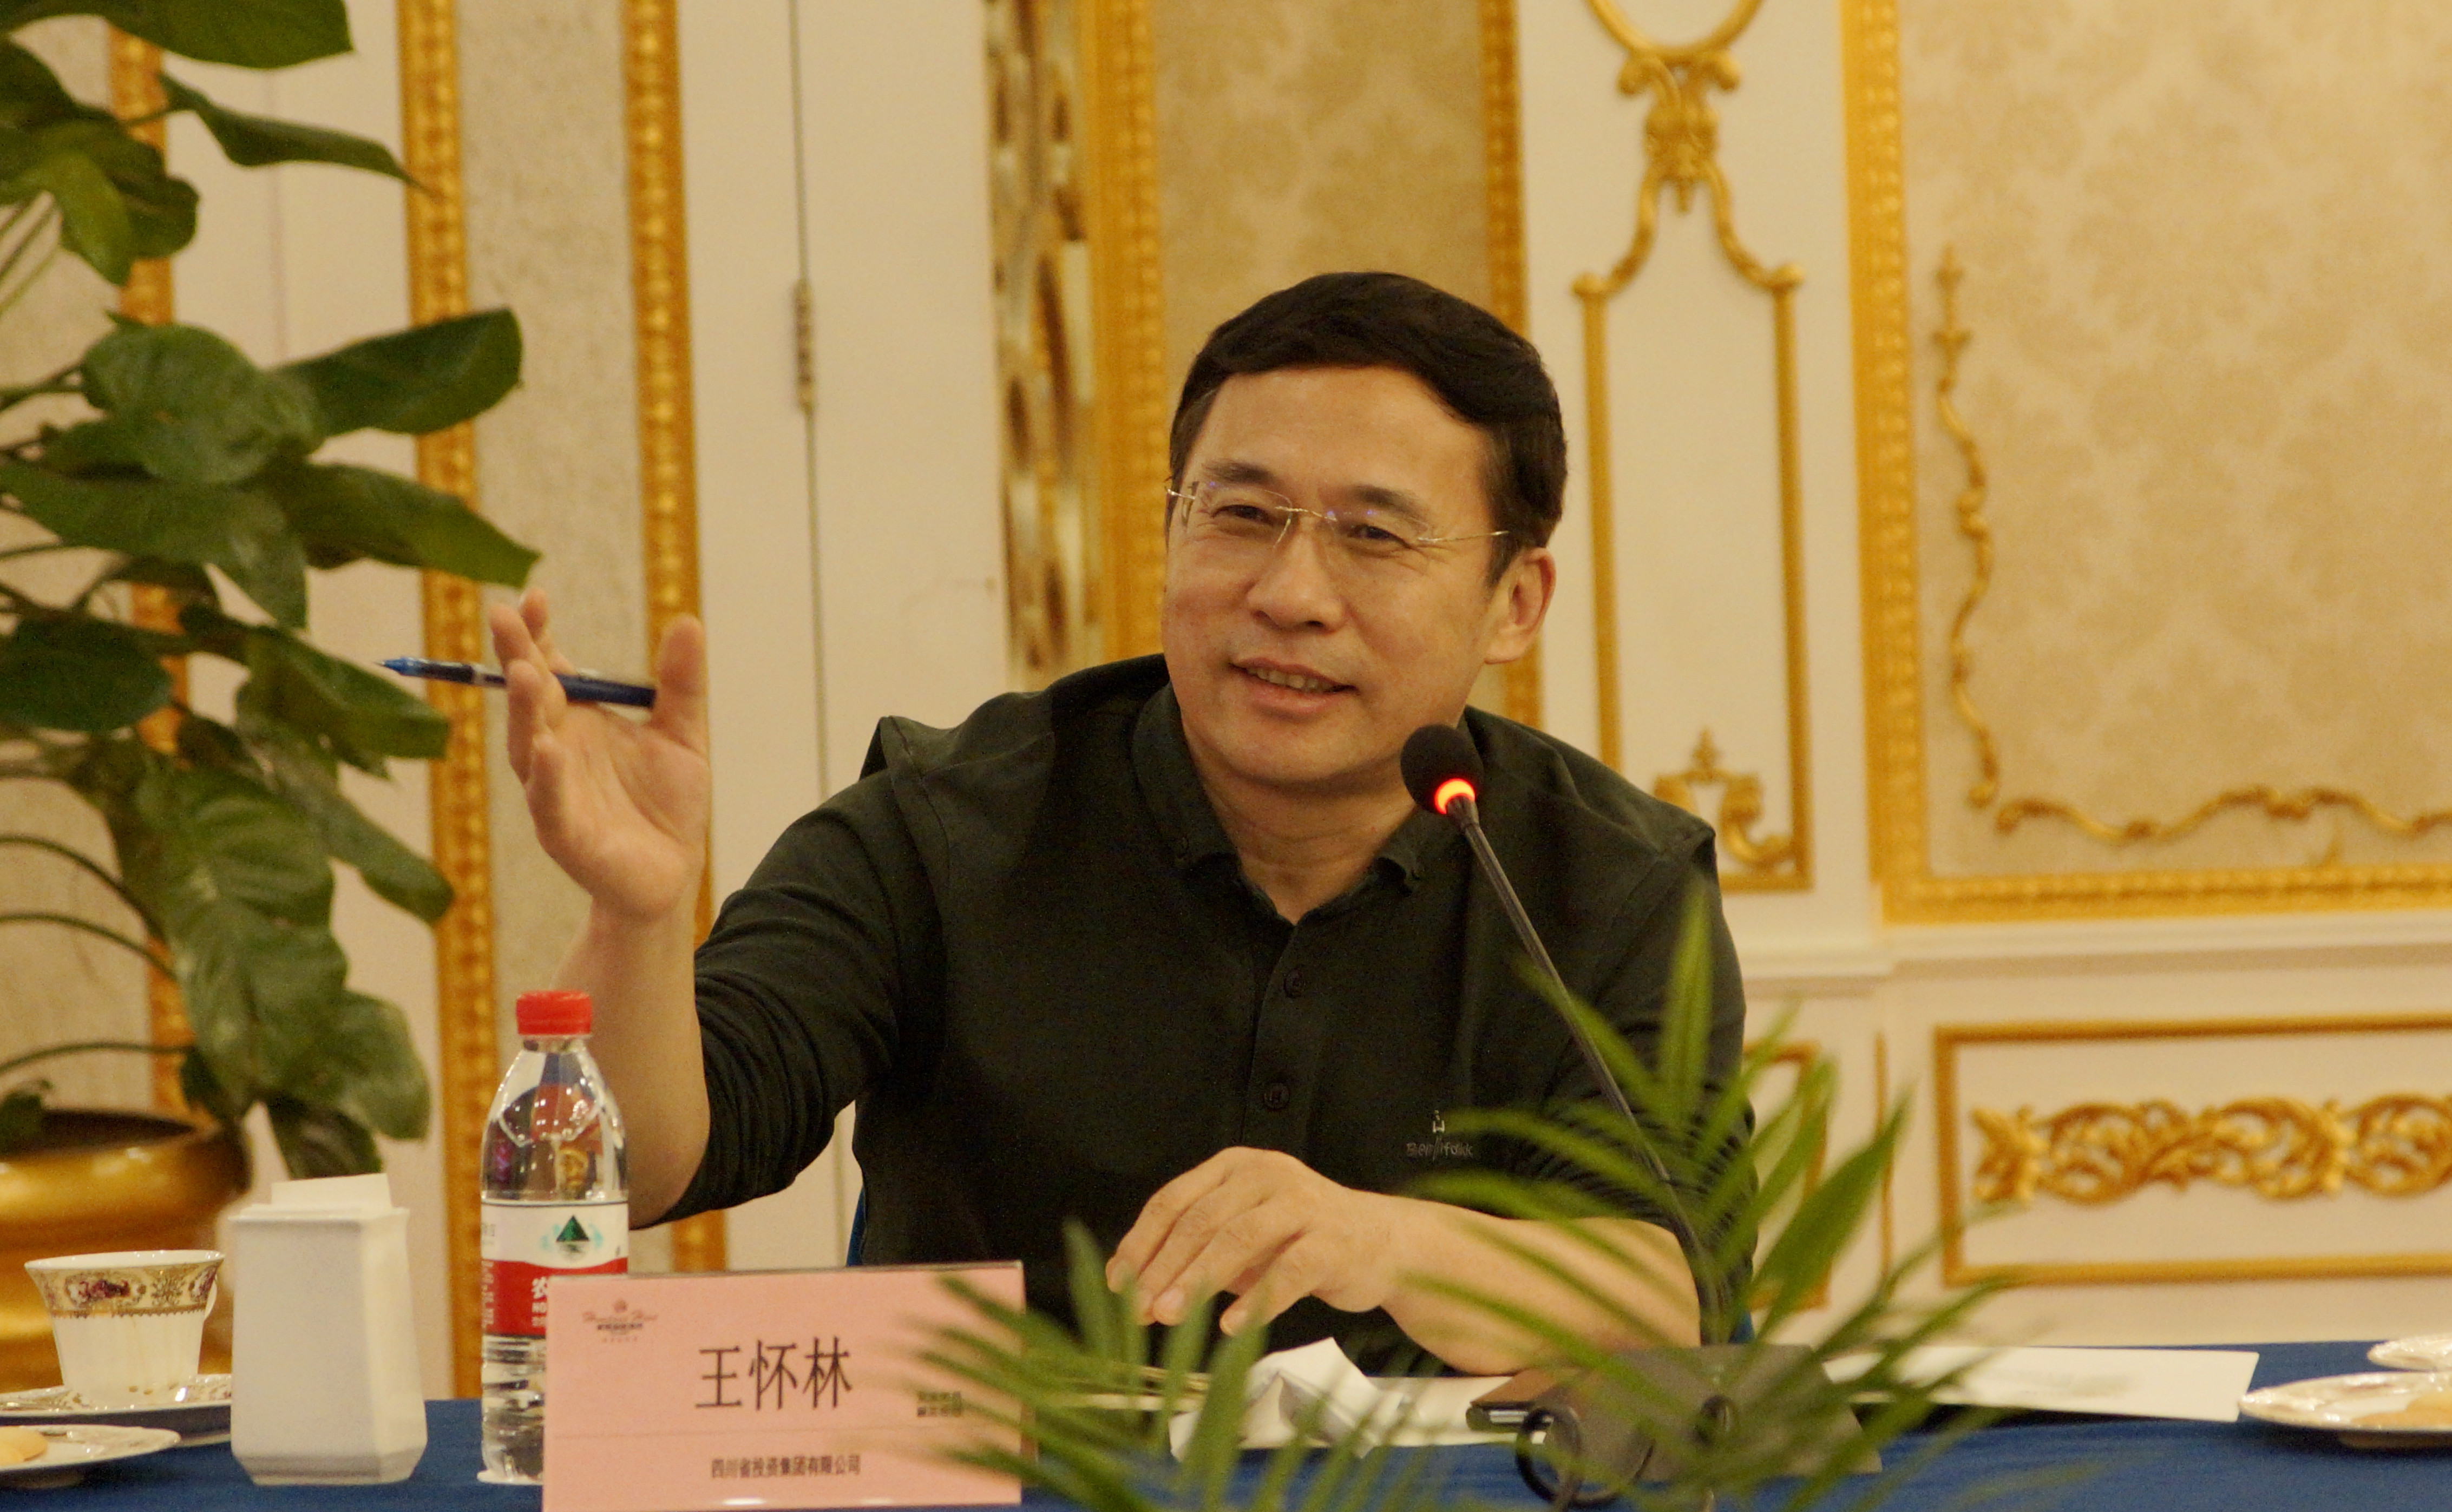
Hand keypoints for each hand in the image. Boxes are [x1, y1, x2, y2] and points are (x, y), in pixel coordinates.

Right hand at [490, 587, 709, 922]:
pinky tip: (549, 750)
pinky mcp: (565, 835)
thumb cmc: (666, 802)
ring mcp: (554, 792)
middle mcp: (555, 749)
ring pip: (529, 746)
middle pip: (529, 698)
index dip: (538, 633)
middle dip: (516, 657)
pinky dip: (549, 778)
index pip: (549, 667)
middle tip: (503, 617)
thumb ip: (682, 683)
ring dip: (524, 710)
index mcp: (577, 720)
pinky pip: (551, 803)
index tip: (533, 596)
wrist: (674, 872)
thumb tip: (688, 621)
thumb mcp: (684, 733)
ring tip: (526, 671)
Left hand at [1106, 1148, 1413, 1336]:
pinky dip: (1256, 1299)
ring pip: (1239, 1238)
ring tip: (1171, 1316)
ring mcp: (1303, 1204)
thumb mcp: (1242, 1235)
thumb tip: (1136, 1289)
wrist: (1381, 1243)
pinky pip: (1288, 1270)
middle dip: (1164, 1266)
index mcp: (1236, 1166)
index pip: (1175, 1199)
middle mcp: (1267, 1174)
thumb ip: (1196, 1250)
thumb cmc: (1299, 1239)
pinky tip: (1231, 1326)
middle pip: (1202, 1219)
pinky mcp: (1332, 1240)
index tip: (1117, 1283)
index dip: (1142, 1242)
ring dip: (1199, 1280)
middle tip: (1139, 1308)